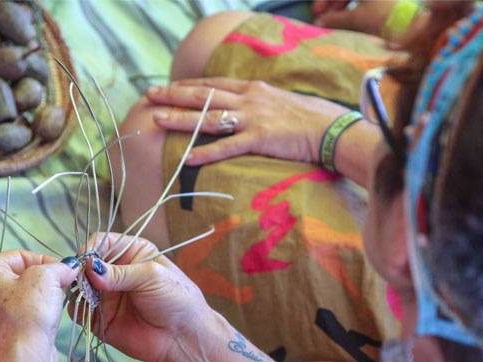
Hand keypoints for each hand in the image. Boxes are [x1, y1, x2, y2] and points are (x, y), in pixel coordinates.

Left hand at [0, 250, 78, 361]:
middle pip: (15, 277)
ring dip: (36, 298)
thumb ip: (58, 267)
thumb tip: (68, 268)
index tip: (64, 270)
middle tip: (61, 285)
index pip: (18, 256)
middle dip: (41, 280)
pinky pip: (13, 318)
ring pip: (15, 298)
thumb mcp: (47, 278)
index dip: (45, 260)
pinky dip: (29, 316)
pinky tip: (44, 321)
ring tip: (54, 303)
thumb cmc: (29, 315)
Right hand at [75, 233, 211, 361]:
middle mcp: (116, 272)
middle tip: (83, 280)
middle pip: (86, 265)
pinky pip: (80, 311)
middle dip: (80, 271)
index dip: (90, 248)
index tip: (85, 259)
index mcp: (132, 253)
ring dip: (78, 290)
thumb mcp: (152, 277)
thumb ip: (120, 273)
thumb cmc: (177, 299)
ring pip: (80, 287)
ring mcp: (107, 295)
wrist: (183, 337)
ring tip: (88, 296)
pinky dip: (78, 309)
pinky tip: (87, 310)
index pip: (102, 242)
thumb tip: (90, 267)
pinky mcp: (100, 318)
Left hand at [146, 77, 348, 166]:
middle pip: (204, 95)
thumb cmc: (311, 119)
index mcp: (254, 89)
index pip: (214, 84)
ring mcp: (253, 118)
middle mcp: (249, 99)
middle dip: (174, 95)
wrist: (332, 128)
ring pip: (209, 117)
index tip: (169, 87)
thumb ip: (259, 104)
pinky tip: (187, 158)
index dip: (189, 85)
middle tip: (149, 97)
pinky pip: (227, 146)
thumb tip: (244, 109)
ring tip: (158, 120)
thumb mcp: (280, 103)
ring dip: (181, 119)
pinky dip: (206, 152)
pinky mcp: (260, 139)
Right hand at [313, 0, 398, 34]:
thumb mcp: (356, 18)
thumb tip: (318, 22)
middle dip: (332, 3)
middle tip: (322, 18)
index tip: (316, 13)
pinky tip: (348, 18)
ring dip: (341, 6)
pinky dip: (353, 7)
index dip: (324, 1)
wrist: (412, 26)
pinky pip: (363, 0)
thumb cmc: (382, 18)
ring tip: (334, 21)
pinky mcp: (383, 1)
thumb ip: (335, 19)